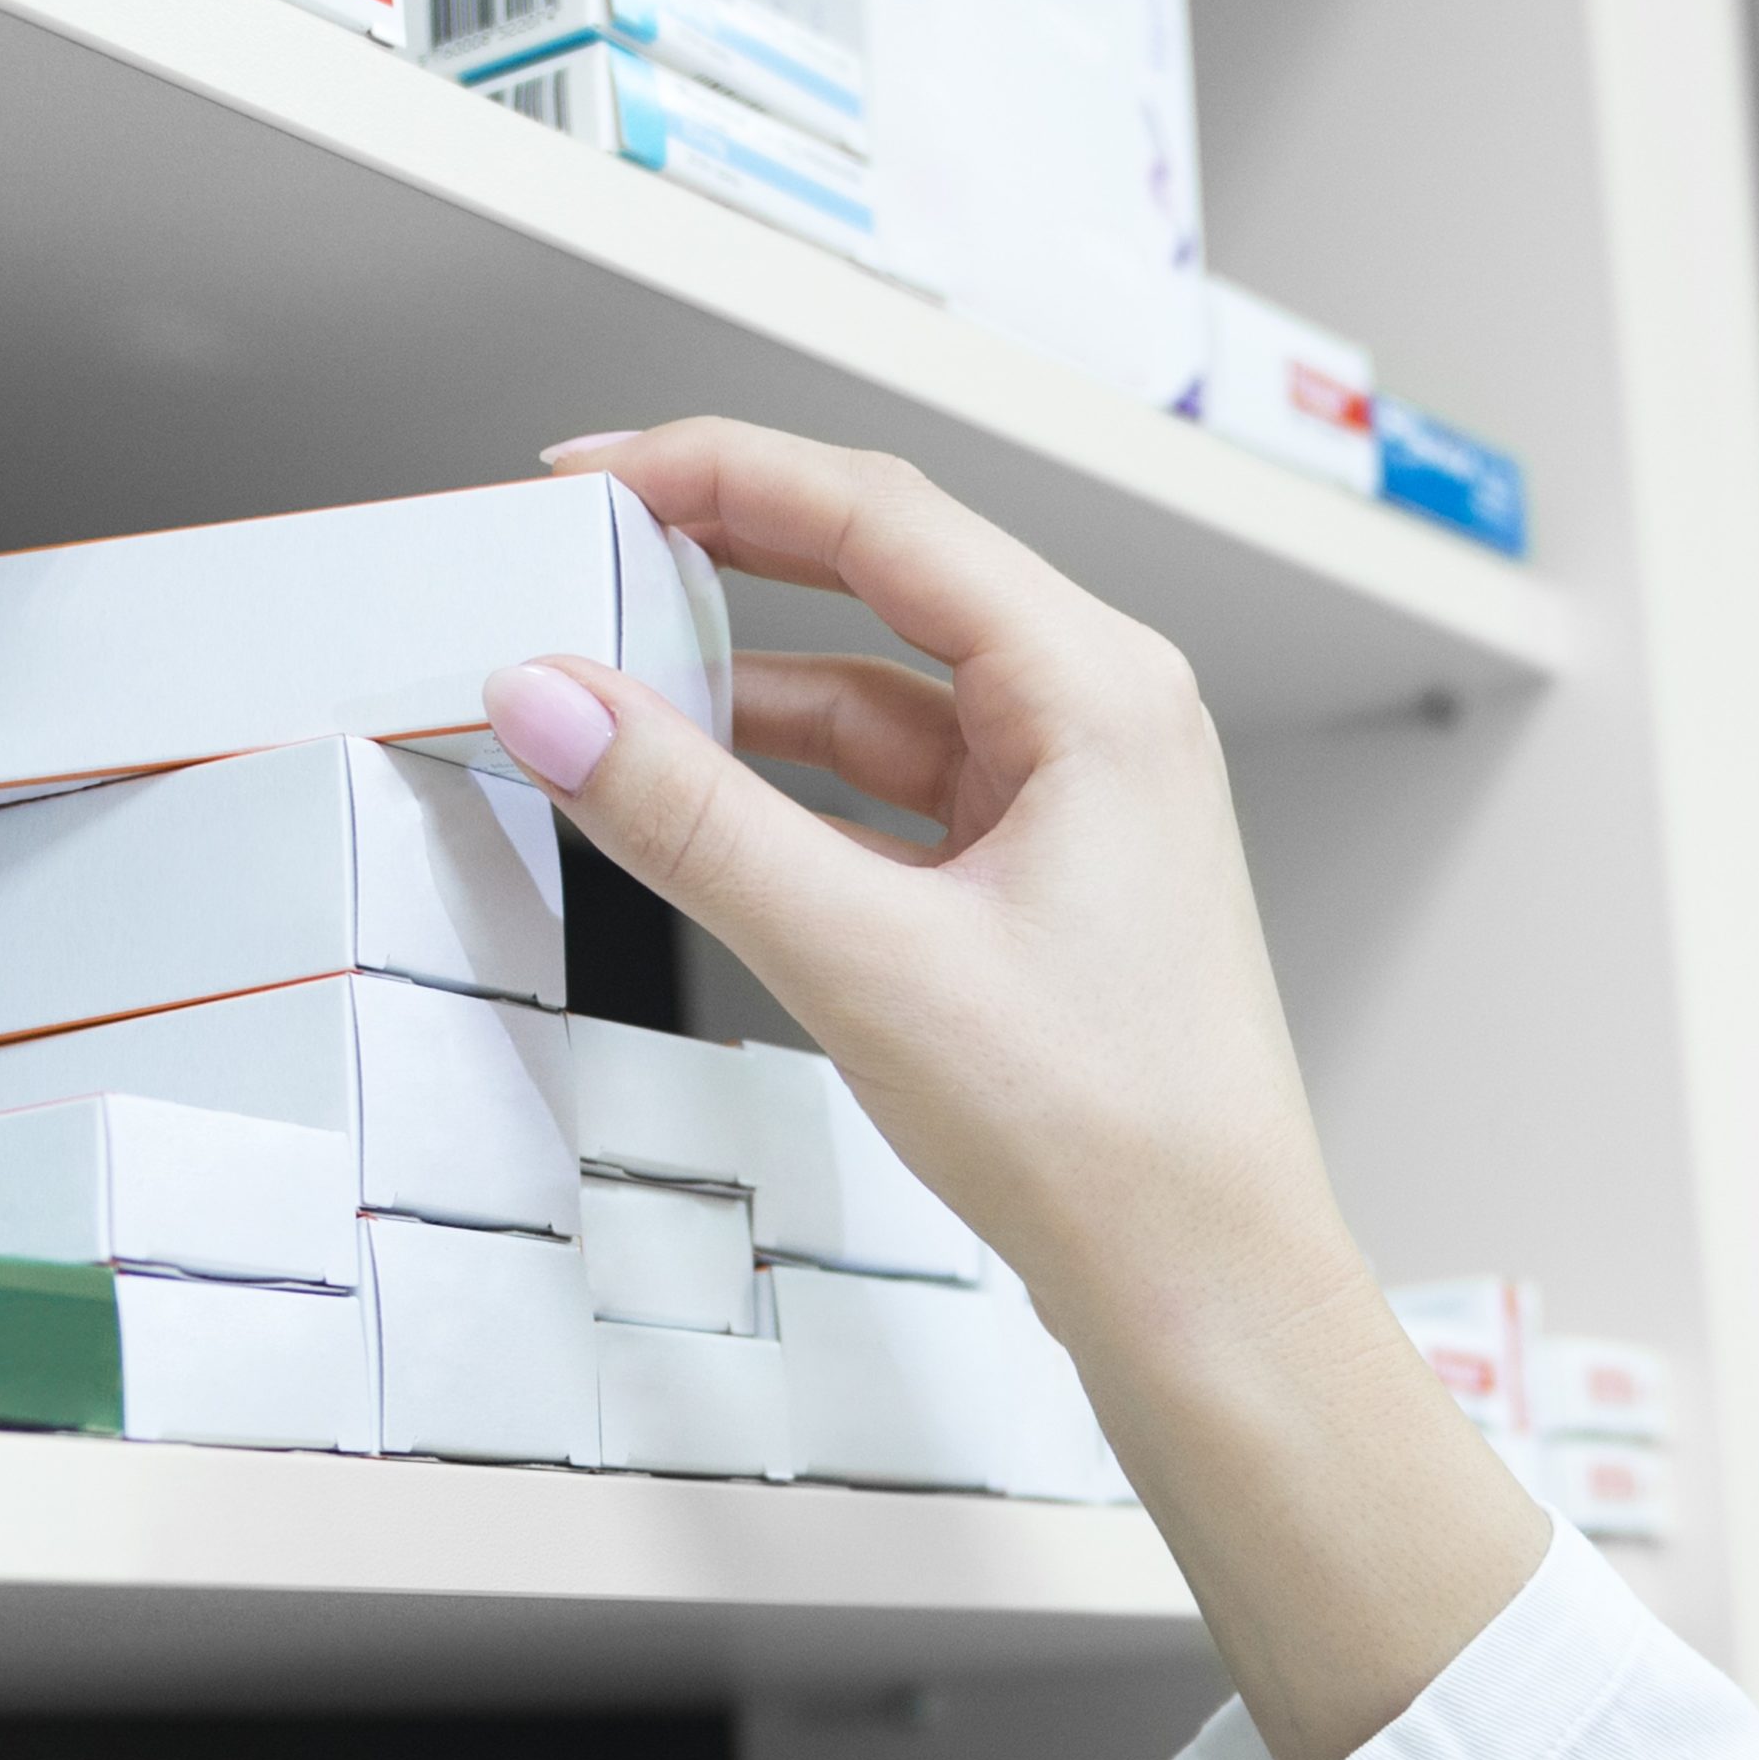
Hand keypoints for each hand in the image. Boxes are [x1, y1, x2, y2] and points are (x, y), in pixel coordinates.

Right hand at [484, 418, 1546, 1759]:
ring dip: (748, 688)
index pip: (881, 516)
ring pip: (879, 694)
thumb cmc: (1105, 1134)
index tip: (593, 475)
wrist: (1201, 1286)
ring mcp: (1070, 799)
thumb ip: (693, 819)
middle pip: (882, 581)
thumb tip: (557, 702)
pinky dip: (791, 784)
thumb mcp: (865, 957)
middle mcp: (1097, 717)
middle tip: (588, 548)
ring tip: (616, 692)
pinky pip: (892, 787)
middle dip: (727, 557)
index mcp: (1095, 689)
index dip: (718, 474)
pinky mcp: (1035, 876)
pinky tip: (704, 800)